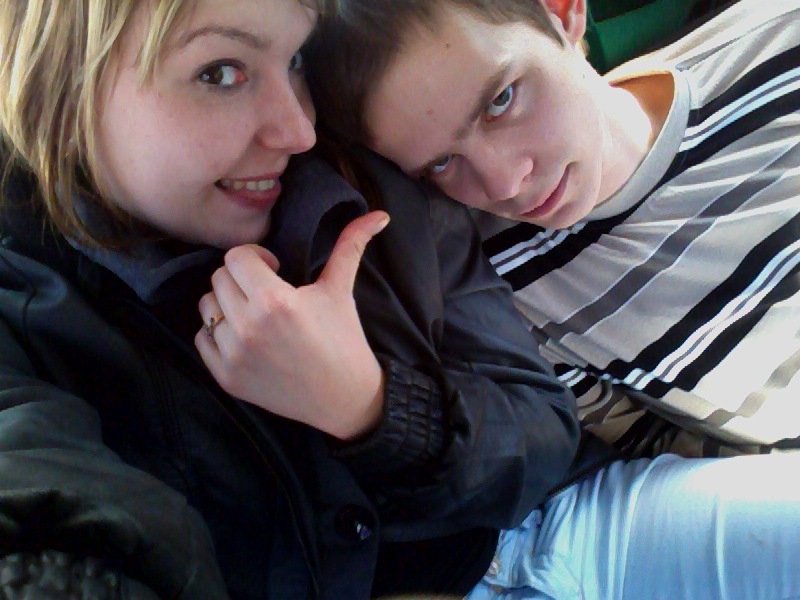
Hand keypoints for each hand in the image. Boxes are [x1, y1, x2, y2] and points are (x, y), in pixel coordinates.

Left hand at [195, 211, 389, 439]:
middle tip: (267, 292)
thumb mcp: (341, 289)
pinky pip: (202, 338)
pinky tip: (247, 338)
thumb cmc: (344, 339)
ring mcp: (233, 355)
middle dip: (241, 279)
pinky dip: (218, 334)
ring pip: (206, 306)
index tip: (274, 269)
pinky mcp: (226, 377)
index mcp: (274, 302)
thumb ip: (352, 245)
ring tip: (255, 315)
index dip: (255, 257)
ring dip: (227, 305)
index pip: (235, 257)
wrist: (344, 397)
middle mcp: (247, 328)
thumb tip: (380, 214)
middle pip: (219, 278)